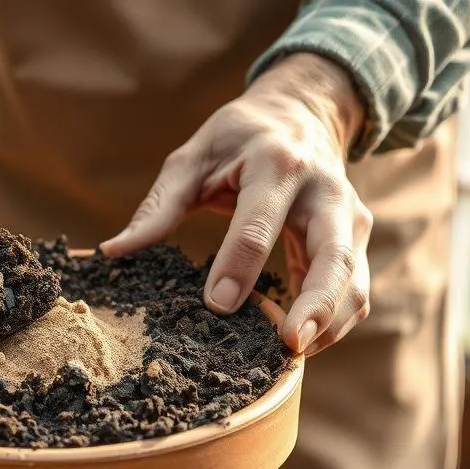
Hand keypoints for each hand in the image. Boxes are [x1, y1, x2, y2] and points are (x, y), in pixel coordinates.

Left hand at [101, 53, 371, 355]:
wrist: (301, 111)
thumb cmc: (239, 138)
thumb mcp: (193, 158)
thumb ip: (159, 206)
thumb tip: (114, 252)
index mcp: (277, 164)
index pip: (259, 224)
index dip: (238, 268)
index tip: (217, 307)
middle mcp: (325, 191)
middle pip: (333, 255)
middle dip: (317, 305)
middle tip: (290, 346)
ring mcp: (349, 216)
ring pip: (354, 280)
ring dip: (331, 324)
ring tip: (293, 357)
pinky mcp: (355, 239)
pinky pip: (354, 289)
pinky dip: (333, 322)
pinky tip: (299, 343)